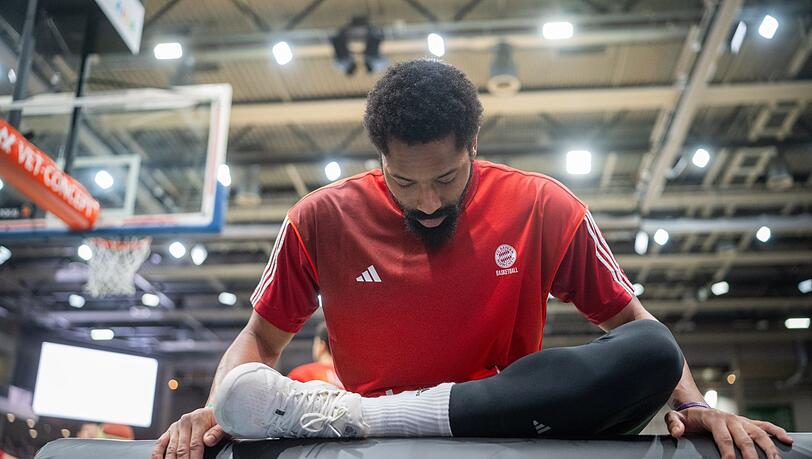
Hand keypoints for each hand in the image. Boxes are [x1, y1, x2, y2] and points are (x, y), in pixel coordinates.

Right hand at [151, 407, 228, 458]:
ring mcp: (175, 427)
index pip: (195, 445)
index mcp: (198, 419)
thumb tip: (208, 441)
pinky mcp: (169, 432)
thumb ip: (217, 432)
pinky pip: (160, 444)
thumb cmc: (218, 421)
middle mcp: (184, 422)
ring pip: (171, 449)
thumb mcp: (223, 424)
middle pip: (182, 449)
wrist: (211, 413)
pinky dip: (157, 455)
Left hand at [666, 407, 793, 458]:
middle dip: (750, 454)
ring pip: (758, 432)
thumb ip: (674, 424)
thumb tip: (678, 432)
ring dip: (768, 446)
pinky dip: (777, 432)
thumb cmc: (687, 417)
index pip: (723, 437)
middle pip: (744, 438)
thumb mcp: (675, 418)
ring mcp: (741, 421)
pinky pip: (765, 426)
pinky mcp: (747, 423)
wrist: (696, 407)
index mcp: (713, 419)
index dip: (728, 451)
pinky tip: (787, 440)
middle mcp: (730, 419)